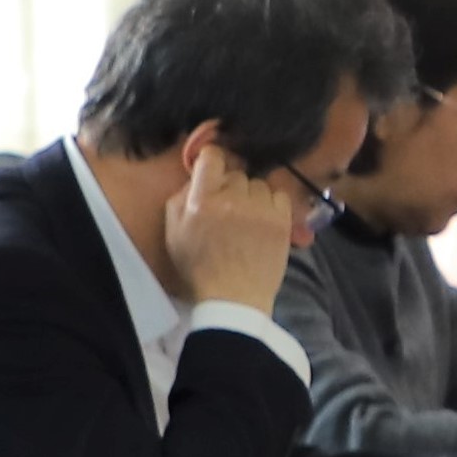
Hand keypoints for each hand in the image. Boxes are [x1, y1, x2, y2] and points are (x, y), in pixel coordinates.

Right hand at [166, 134, 307, 315]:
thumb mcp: (174, 233)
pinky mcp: (281, 220)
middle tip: (229, 210)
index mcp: (201, 201)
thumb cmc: (200, 268)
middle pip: (236, 174)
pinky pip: (279, 196)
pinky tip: (263, 222)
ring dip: (253, 197)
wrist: (234, 298)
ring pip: (259, 184)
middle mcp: (232, 199)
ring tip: (247, 220)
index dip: (213, 160)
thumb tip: (195, 176)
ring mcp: (259, 209)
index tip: (214, 170)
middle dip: (231, 188)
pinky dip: (272, 205)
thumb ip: (180, 199)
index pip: (212, 157)